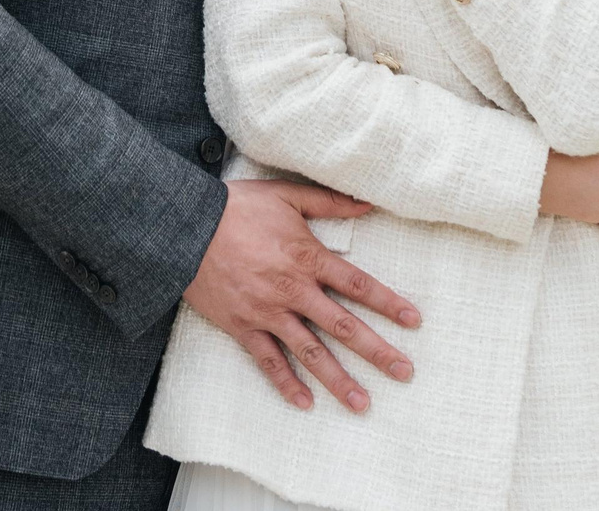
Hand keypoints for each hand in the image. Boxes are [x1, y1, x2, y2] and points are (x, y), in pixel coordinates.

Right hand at [184, 179, 421, 413]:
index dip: (388, 302)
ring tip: (362, 403)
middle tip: (404, 372)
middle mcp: (293, 290)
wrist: (185, 227)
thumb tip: (368, 201)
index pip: (357, 284)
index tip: (413, 321)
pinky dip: (286, 383)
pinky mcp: (243, 326)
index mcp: (307, 257)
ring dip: (338, 380)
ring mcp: (268, 312)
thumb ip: (329, 201)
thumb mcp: (285, 195)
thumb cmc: (237, 207)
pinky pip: (268, 360)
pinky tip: (305, 403)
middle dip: (377, 351)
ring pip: (310, 352)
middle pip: (343, 326)